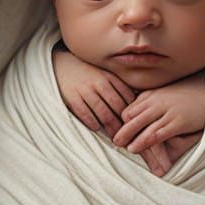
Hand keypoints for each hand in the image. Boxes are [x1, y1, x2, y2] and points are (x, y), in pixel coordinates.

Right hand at [51, 46, 173, 175]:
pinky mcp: (73, 98)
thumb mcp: (106, 76)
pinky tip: (97, 129)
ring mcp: (86, 91)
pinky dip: (92, 122)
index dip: (135, 114)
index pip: (128, 98)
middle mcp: (100, 84)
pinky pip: (85, 113)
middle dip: (125, 125)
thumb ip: (121, 88)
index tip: (141, 126)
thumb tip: (141, 104)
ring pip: (103, 113)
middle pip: (117, 108)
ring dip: (111, 127)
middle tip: (132, 138)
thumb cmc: (89, 75)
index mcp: (111, 79)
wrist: (63, 66)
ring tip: (117, 138)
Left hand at [112, 69, 204, 154]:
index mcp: (152, 94)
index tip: (117, 130)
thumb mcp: (166, 94)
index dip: (122, 121)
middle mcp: (157, 102)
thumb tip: (136, 109)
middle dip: (121, 130)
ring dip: (129, 137)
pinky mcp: (178, 122)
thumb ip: (151, 100)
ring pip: (141, 126)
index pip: (129, 108)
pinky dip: (143, 142)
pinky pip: (156, 134)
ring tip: (122, 146)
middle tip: (113, 140)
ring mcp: (167, 112)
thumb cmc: (188, 95)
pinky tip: (135, 148)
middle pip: (131, 117)